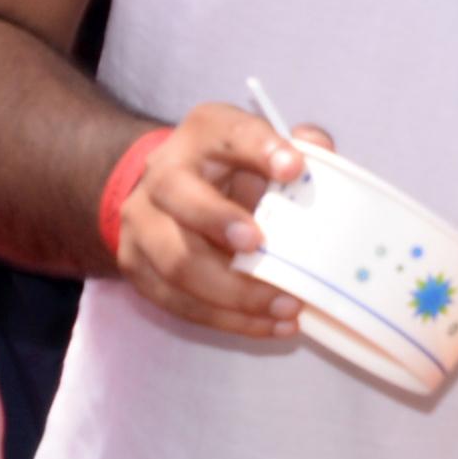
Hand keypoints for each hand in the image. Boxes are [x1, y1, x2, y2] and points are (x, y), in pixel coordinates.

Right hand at [115, 102, 336, 340]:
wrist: (168, 192)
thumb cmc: (233, 169)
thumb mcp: (264, 149)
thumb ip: (296, 148)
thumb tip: (319, 152)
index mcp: (204, 133)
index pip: (229, 133)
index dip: (260, 148)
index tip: (294, 168)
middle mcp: (162, 173)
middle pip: (181, 198)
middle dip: (220, 222)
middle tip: (262, 247)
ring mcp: (142, 223)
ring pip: (177, 263)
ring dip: (233, 292)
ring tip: (286, 306)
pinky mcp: (138, 267)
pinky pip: (179, 302)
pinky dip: (227, 320)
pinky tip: (270, 325)